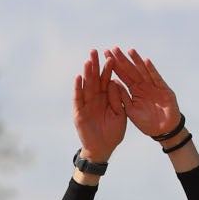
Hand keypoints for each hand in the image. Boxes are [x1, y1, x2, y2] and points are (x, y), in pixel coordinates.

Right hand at [72, 49, 125, 163]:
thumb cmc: (113, 133)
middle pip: (95, 78)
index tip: (111, 56)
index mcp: (107, 97)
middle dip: (95, 65)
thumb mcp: (120, 115)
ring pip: (86, 85)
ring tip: (87, 61)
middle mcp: (96, 98)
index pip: (107, 79)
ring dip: (86, 73)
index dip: (108, 68)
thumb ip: (117, 99)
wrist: (103, 149)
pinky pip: (78, 98)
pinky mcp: (79, 112)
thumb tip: (114, 82)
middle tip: (95, 51)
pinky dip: (78, 88)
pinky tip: (79, 77)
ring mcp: (86, 104)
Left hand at [105, 48, 180, 139]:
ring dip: (136, 61)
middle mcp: (143, 86)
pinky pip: (156, 78)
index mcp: (134, 91)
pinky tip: (145, 61)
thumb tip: (112, 83)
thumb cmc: (147, 123)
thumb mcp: (131, 111)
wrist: (164, 131)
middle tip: (113, 49)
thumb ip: (122, 98)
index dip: (114, 66)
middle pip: (131, 70)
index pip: (123, 76)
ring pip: (143, 71)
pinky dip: (151, 70)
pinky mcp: (163, 89)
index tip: (106, 56)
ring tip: (129, 50)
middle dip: (122, 60)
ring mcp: (153, 86)